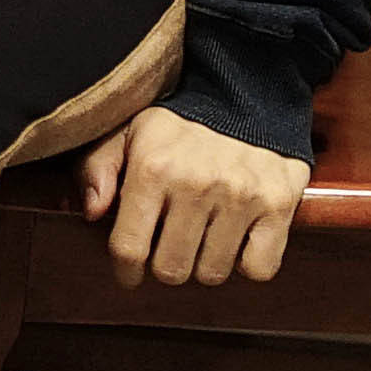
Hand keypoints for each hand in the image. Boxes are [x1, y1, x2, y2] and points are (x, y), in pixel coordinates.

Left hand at [80, 104, 305, 287]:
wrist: (246, 96)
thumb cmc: (178, 124)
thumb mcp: (128, 131)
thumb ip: (98, 167)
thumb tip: (92, 212)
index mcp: (153, 167)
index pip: (130, 248)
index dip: (125, 271)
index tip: (129, 274)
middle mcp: (196, 184)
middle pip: (172, 269)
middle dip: (166, 264)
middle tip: (171, 244)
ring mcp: (241, 197)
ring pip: (213, 273)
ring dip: (205, 263)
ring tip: (204, 235)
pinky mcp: (278, 206)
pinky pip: (258, 269)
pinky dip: (247, 263)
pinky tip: (237, 238)